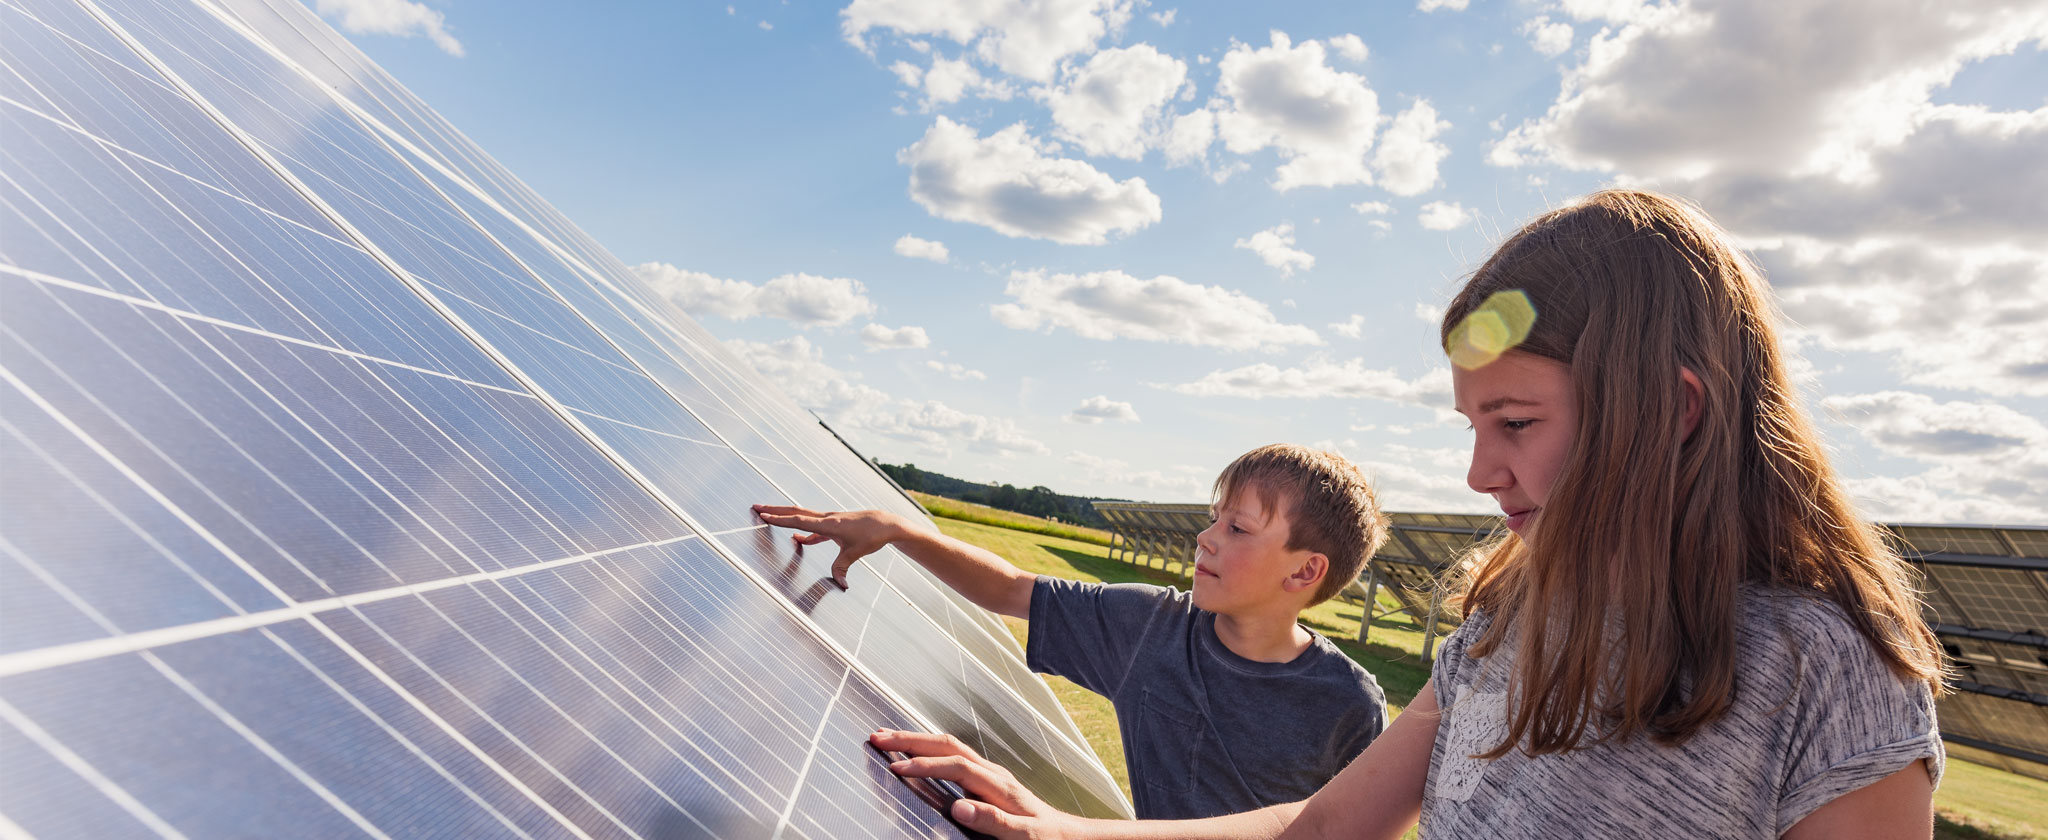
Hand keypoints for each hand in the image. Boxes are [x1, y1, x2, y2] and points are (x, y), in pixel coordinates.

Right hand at [751, 505, 910, 587]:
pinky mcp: (833, 525)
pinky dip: (803, 531)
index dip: (780, 520)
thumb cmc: (871, 536)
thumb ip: (842, 568)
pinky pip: (813, 527)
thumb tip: (841, 585)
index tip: (763, 516)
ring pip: (802, 516)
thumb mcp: (855, 553)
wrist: (886, 523)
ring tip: (767, 515)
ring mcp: (829, 520)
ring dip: (784, 515)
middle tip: (755, 507)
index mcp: (828, 524)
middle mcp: (826, 518)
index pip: (799, 521)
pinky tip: (797, 539)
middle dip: (774, 510)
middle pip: (795, 512)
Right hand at [871, 729, 1083, 839]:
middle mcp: (992, 772)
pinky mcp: (986, 779)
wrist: (1068, 836)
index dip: (925, 765)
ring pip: (948, 745)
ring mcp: (989, 773)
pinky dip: (929, 748)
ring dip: (917, 738)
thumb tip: (958, 806)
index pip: (955, 765)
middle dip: (911, 739)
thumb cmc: (1047, 838)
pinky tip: (916, 751)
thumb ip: (992, 820)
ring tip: (887, 736)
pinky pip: (952, 755)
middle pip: (947, 744)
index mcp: (998, 784)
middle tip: (877, 736)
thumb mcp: (1023, 836)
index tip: (896, 769)